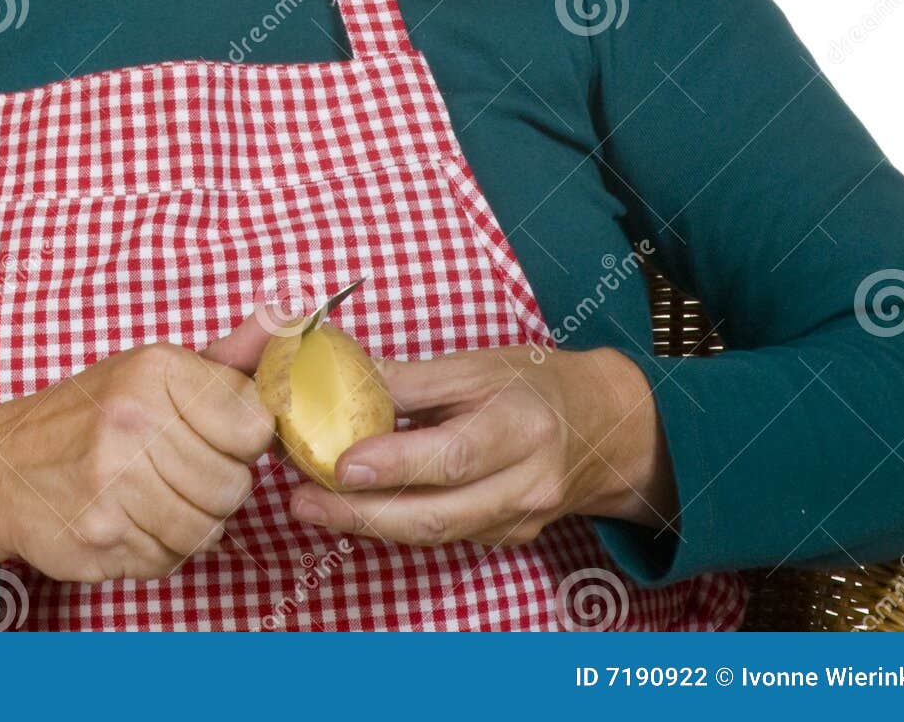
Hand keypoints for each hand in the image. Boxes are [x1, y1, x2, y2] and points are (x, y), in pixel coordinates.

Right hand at [0, 314, 275, 590]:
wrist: (2, 466)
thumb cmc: (90, 414)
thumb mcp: (151, 369)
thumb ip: (228, 357)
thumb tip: (294, 315)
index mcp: (154, 369)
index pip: (254, 422)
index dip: (243, 439)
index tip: (217, 435)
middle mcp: (133, 420)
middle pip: (235, 484)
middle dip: (216, 486)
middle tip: (178, 469)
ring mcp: (113, 481)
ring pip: (208, 529)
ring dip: (191, 522)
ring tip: (156, 495)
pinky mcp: (101, 536)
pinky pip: (170, 559)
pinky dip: (159, 549)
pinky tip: (130, 520)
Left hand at [285, 344, 676, 549]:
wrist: (601, 427)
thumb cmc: (531, 384)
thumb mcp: (476, 365)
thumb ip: (410, 379)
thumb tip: (337, 374)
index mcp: (520, 427)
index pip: (453, 455)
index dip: (395, 464)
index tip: (340, 463)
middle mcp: (525, 483)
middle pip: (438, 514)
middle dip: (363, 514)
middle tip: (302, 501)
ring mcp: (518, 520)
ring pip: (435, 533)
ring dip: (369, 524)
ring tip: (311, 507)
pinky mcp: (507, 538)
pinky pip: (444, 535)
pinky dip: (396, 524)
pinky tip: (354, 510)